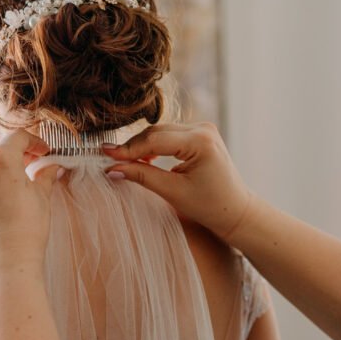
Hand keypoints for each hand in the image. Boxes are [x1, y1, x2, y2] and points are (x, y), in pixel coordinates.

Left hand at [0, 130, 58, 280]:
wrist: (5, 265)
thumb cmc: (27, 231)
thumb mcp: (41, 199)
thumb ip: (44, 177)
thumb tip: (53, 166)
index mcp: (2, 160)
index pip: (18, 138)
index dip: (33, 143)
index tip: (41, 152)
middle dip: (10, 160)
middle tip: (24, 173)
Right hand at [104, 122, 254, 242]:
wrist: (235, 210)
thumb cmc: (209, 205)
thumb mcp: (172, 192)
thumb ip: (142, 176)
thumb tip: (113, 168)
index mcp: (201, 141)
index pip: (154, 140)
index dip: (127, 148)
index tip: (105, 154)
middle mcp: (203, 129)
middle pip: (156, 132)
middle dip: (132, 146)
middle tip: (109, 158)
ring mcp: (203, 129)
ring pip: (161, 132)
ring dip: (142, 145)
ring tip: (123, 161)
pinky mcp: (200, 134)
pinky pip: (170, 135)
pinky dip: (154, 145)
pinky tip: (144, 158)